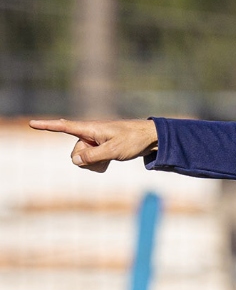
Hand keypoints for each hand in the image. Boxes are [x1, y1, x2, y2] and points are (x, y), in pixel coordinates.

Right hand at [28, 118, 158, 172]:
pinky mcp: (99, 150)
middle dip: (86, 160)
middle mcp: (89, 135)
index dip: (47, 126)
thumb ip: (92, 156)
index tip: (31, 123)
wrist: (150, 138)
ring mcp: (94, 143)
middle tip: (106, 156)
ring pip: (83, 160)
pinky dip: (98, 165)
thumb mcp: (113, 150)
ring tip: (110, 158)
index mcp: (90, 129)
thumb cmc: (132, 140)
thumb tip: (74, 161)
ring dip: (94, 164)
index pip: (64, 127)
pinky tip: (110, 162)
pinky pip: (91, 163)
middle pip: (75, 153)